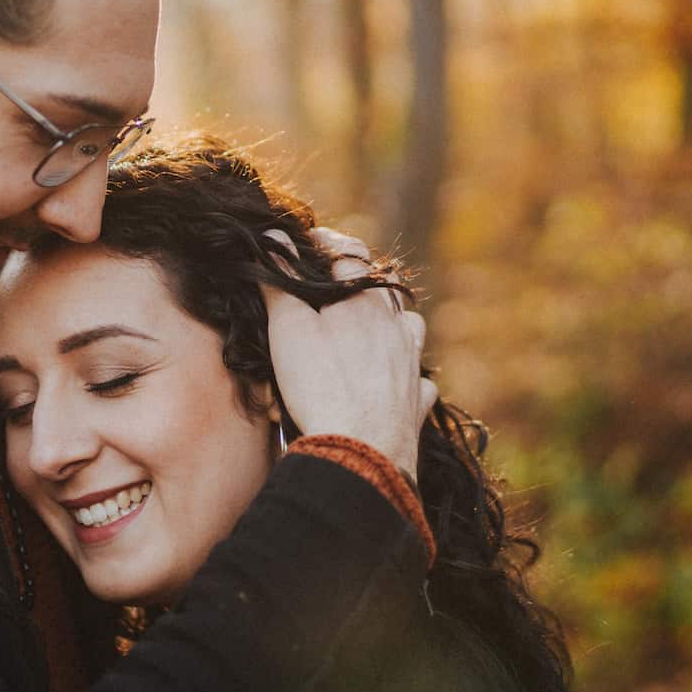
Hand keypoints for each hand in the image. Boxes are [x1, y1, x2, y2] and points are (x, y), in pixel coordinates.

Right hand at [260, 229, 436, 479]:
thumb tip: (273, 238)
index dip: (329, 241)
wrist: (359, 453)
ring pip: (411, 328)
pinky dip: (406, 373)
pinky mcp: (416, 402)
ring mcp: (410, 365)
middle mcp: (396, 327)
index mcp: (364, 302)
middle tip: (338, 284)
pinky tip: (395, 379)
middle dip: (363, 281)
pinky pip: (418, 379)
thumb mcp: (288, 329)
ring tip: (372, 328)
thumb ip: (280, 281)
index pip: (350, 254)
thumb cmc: (320, 386)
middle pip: (386, 289)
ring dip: (393, 322)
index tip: (312, 240)